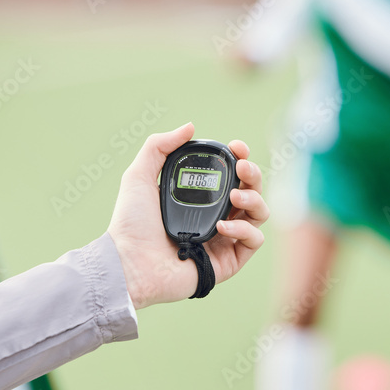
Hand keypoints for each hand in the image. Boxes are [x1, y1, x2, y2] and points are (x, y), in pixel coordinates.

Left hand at [107, 123, 268, 308]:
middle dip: (253, 174)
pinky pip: (254, 240)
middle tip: (242, 167)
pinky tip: (223, 226)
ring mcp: (223, 239)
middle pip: (251, 190)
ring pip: (259, 213)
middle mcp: (214, 216)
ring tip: (234, 197)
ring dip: (254, 199)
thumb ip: (159, 146)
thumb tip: (190, 127)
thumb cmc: (130, 223)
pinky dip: (245, 229)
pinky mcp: (227, 261)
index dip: (240, 158)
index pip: (230, 174)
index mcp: (198, 197)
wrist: (129, 262)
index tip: (237, 148)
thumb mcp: (139, 176)